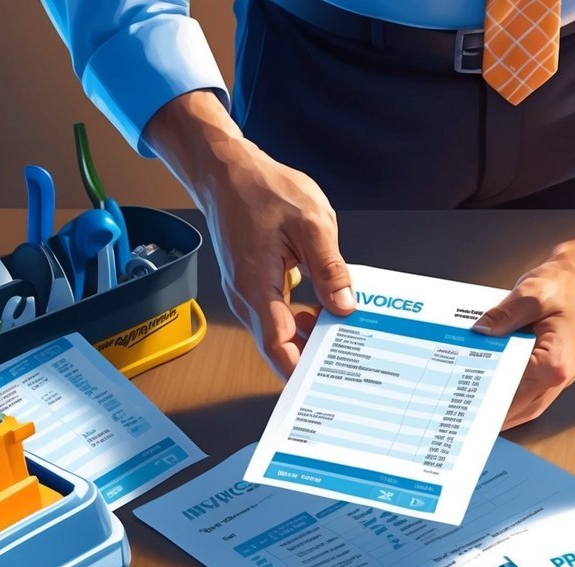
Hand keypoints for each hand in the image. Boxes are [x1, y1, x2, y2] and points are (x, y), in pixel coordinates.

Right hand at [145, 91, 354, 376]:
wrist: (226, 171)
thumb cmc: (261, 189)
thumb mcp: (311, 222)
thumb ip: (329, 268)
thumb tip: (345, 305)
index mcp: (256, 286)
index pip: (279, 347)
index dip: (302, 372)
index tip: (326, 387)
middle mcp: (246, 297)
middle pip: (279, 346)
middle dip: (311, 360)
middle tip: (348, 367)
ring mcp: (247, 294)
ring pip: (279, 332)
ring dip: (309, 338)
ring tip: (344, 340)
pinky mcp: (253, 286)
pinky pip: (278, 316)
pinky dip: (301, 321)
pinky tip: (326, 314)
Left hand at [473, 226, 574, 428]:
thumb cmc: (570, 282)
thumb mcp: (531, 292)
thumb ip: (503, 316)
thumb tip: (481, 333)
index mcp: (557, 360)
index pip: (516, 392)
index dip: (491, 402)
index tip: (469, 409)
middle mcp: (564, 373)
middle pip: (524, 406)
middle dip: (496, 416)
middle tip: (467, 421)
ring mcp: (566, 373)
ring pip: (532, 404)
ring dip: (507, 412)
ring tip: (478, 415)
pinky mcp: (561, 368)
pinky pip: (537, 392)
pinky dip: (517, 397)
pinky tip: (498, 392)